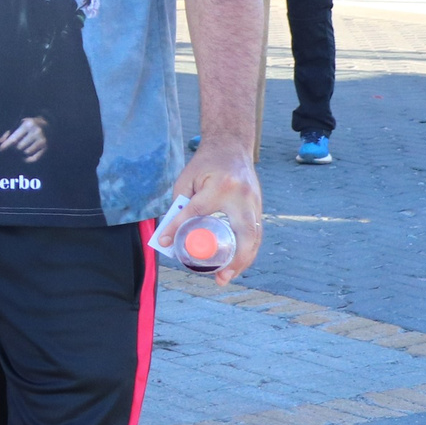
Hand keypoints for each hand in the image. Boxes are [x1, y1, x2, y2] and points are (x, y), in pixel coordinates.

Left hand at [0, 115, 48, 161]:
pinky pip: (34, 158)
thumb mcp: (19, 125)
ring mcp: (42, 140)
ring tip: (19, 151)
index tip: (0, 150)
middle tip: (12, 148)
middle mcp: (36, 132)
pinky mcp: (46, 147)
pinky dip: (28, 160)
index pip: (14, 139)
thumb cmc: (28, 125)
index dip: (6, 145)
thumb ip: (8, 133)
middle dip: (14, 149)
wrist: (47, 124)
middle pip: (20, 147)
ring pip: (26, 153)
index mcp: (27, 125)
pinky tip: (24, 158)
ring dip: (21, 153)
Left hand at [167, 132, 262, 283]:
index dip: (180, 229)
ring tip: (227, 277)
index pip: (197, 211)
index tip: (166, 244)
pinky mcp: (259, 206)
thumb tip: (171, 235)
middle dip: (234, 260)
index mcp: (220, 186)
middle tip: (220, 278)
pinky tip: (236, 264)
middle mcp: (241, 195)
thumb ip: (180, 206)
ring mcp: (254, 201)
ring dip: (243, 260)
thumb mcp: (186, 179)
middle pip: (243, 234)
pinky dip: (247, 250)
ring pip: (254, 237)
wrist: (231, 146)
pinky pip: (256, 232)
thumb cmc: (204, 164)